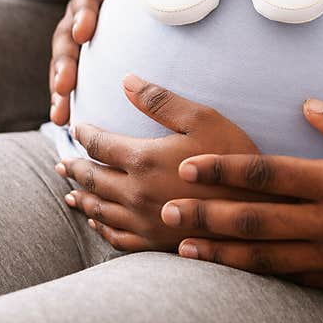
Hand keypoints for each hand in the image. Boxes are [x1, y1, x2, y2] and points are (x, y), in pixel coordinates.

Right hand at [49, 0, 131, 124]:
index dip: (83, 14)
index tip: (84, 34)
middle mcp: (80, 6)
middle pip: (65, 35)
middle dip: (64, 63)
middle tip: (64, 87)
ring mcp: (77, 29)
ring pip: (64, 59)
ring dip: (59, 87)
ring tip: (59, 115)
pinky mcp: (82, 49)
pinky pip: (71, 72)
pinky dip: (66, 96)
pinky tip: (64, 121)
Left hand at [56, 75, 272, 251]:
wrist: (260, 210)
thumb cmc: (235, 159)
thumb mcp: (203, 119)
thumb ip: (161, 100)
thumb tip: (126, 81)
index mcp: (142, 159)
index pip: (99, 145)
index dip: (85, 134)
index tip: (78, 128)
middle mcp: (134, 192)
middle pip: (91, 179)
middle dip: (74, 167)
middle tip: (62, 162)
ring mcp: (143, 221)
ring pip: (99, 209)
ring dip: (81, 198)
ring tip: (69, 192)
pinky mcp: (155, 242)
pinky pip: (116, 237)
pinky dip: (101, 228)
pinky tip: (98, 223)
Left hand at [166, 101, 322, 293]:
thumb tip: (306, 105)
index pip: (269, 174)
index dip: (224, 170)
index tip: (189, 166)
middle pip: (256, 221)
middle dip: (207, 215)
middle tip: (166, 211)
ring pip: (268, 258)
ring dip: (223, 252)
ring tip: (184, 248)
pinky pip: (295, 279)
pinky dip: (260, 275)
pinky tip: (237, 270)